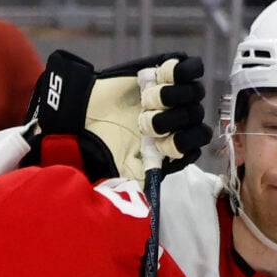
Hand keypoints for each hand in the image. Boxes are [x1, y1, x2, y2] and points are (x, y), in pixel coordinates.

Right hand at [27, 49, 208, 181]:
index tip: (160, 145)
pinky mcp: (169, 71)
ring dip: (171, 100)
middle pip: (197, 119)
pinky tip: (164, 78)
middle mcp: (178, 120)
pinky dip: (182, 73)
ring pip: (195, 95)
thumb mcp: (120, 171)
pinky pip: (192, 68)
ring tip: (145, 102)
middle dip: (172, 123)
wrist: (80, 114)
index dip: (183, 144)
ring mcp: (176, 95)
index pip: (196, 145)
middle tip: (144, 123)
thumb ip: (140, 187)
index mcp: (171, 144)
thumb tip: (154, 208)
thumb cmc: (100, 143)